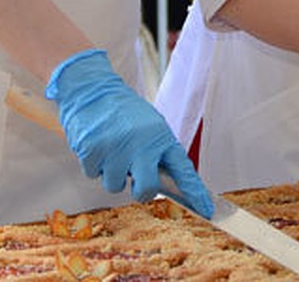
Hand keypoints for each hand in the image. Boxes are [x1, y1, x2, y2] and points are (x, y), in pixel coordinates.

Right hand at [46, 49, 212, 216]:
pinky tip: (97, 145)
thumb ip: (157, 152)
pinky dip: (94, 165)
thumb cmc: (123, 112)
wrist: (92, 90)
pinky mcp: (93, 151)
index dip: (195, 190)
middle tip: (135, 182)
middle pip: (147, 189)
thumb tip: (162, 183)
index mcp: (160, 136)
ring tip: (112, 149)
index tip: (206, 208)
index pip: (183, 168)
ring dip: (112, 173)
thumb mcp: (150, 126)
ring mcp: (116, 148)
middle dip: (141, 193)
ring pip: (115, 185)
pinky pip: (93, 175)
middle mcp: (141, 143)